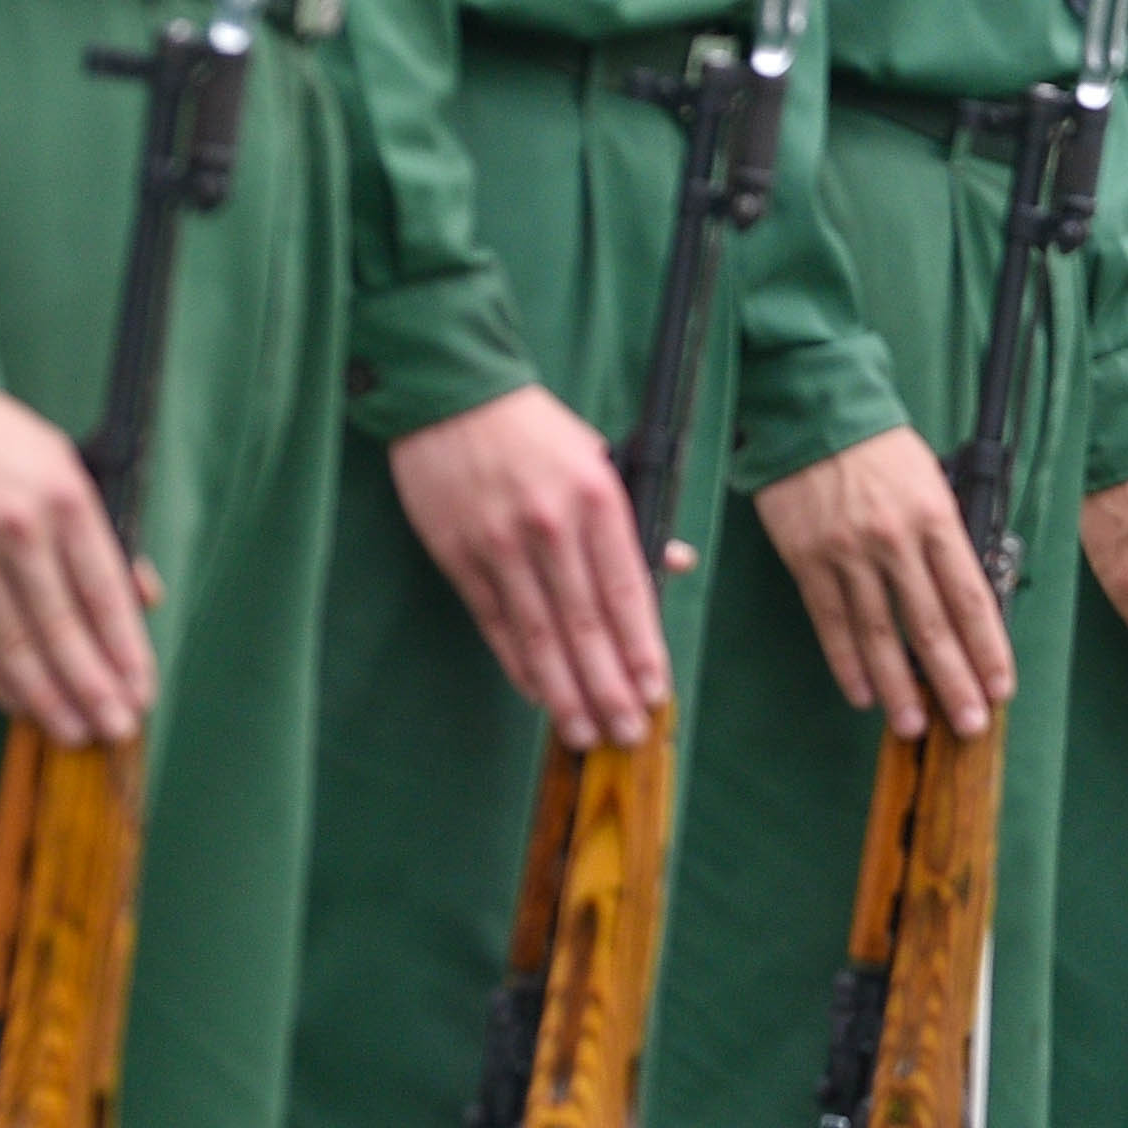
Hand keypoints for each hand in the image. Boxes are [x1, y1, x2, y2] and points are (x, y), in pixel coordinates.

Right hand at [0, 390, 152, 742]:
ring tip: (75, 730)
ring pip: (14, 646)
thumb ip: (107, 533)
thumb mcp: (70, 465)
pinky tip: (21, 705)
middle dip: (94, 687)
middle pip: (63, 629)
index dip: (126, 649)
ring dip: (48, 699)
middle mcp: (17, 528)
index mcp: (65, 496)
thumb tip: (146, 597)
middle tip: (117, 728)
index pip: (105, 592)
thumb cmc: (4, 446)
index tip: (143, 690)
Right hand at [384, 386, 662, 748]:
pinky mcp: (459, 556)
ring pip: (539, 636)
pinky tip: (539, 695)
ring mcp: (500, 545)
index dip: (642, 648)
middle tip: (625, 733)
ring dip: (564, 692)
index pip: (627, 591)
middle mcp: (551, 526)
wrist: (452, 393)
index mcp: (596, 498)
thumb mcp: (598, 457)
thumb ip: (634, 518)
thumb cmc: (535, 430)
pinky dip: (518, 664)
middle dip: (609, 688)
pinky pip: (495, 624)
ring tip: (584, 733)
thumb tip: (675, 564)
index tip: (656, 692)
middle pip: (585, 625)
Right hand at [751, 427, 1009, 740]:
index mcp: (936, 518)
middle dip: (955, 682)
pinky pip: (831, 622)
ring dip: (899, 687)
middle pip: (931, 626)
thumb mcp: (931, 479)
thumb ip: (944, 536)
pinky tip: (862, 692)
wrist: (816, 410)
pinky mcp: (808, 559)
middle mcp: (896, 540)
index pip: (971, 598)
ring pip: (879, 634)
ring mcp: (849, 553)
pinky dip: (847, 662)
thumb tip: (962, 600)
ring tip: (914, 725)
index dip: (988, 649)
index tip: (1001, 687)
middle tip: (969, 724)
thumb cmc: (880, 446)